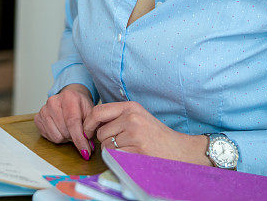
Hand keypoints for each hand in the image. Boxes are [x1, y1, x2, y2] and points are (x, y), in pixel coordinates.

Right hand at [34, 84, 94, 159]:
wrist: (70, 97)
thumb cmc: (80, 105)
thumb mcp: (90, 112)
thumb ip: (91, 128)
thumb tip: (88, 147)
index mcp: (68, 97)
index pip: (72, 122)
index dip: (80, 139)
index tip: (86, 151)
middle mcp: (53, 101)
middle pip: (64, 132)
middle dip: (74, 137)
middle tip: (78, 132)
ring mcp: (43, 110)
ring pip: (56, 137)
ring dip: (65, 137)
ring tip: (68, 129)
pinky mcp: (37, 118)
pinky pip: (48, 137)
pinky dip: (56, 137)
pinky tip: (60, 129)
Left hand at [83, 101, 210, 165]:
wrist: (179, 149)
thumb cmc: (156, 135)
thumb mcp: (138, 117)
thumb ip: (118, 116)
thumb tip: (92, 123)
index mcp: (131, 107)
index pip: (98, 111)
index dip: (89, 123)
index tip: (87, 131)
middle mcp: (131, 118)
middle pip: (101, 132)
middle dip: (105, 140)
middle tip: (120, 143)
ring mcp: (134, 134)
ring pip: (106, 146)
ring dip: (112, 151)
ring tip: (129, 149)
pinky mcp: (136, 149)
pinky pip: (114, 156)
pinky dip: (118, 159)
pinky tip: (131, 155)